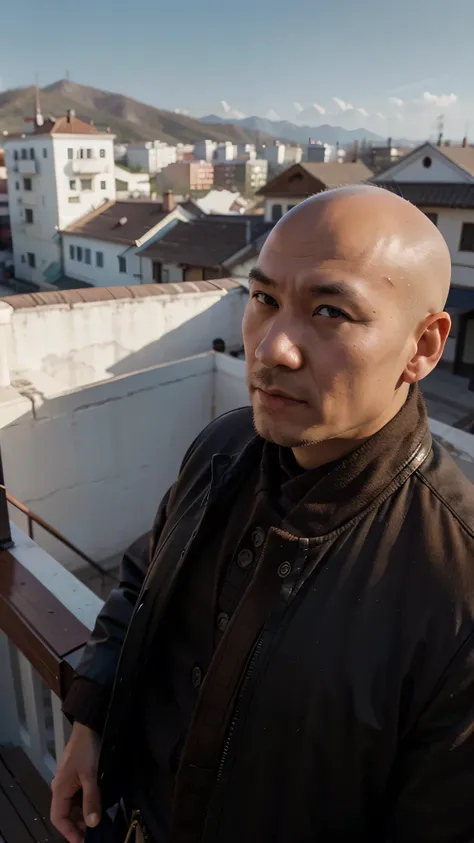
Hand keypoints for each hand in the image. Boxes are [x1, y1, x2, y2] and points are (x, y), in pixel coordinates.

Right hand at [51, 722, 101, 842]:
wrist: (89, 726)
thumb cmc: (88, 751)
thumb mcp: (91, 776)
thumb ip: (91, 800)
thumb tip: (93, 825)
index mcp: (59, 789)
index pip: (58, 818)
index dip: (69, 833)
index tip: (82, 842)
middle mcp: (60, 787)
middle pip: (65, 813)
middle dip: (78, 825)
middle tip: (94, 835)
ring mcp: (68, 781)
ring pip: (72, 805)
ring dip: (83, 815)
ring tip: (98, 823)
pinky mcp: (75, 775)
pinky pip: (77, 795)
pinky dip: (86, 804)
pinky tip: (97, 806)